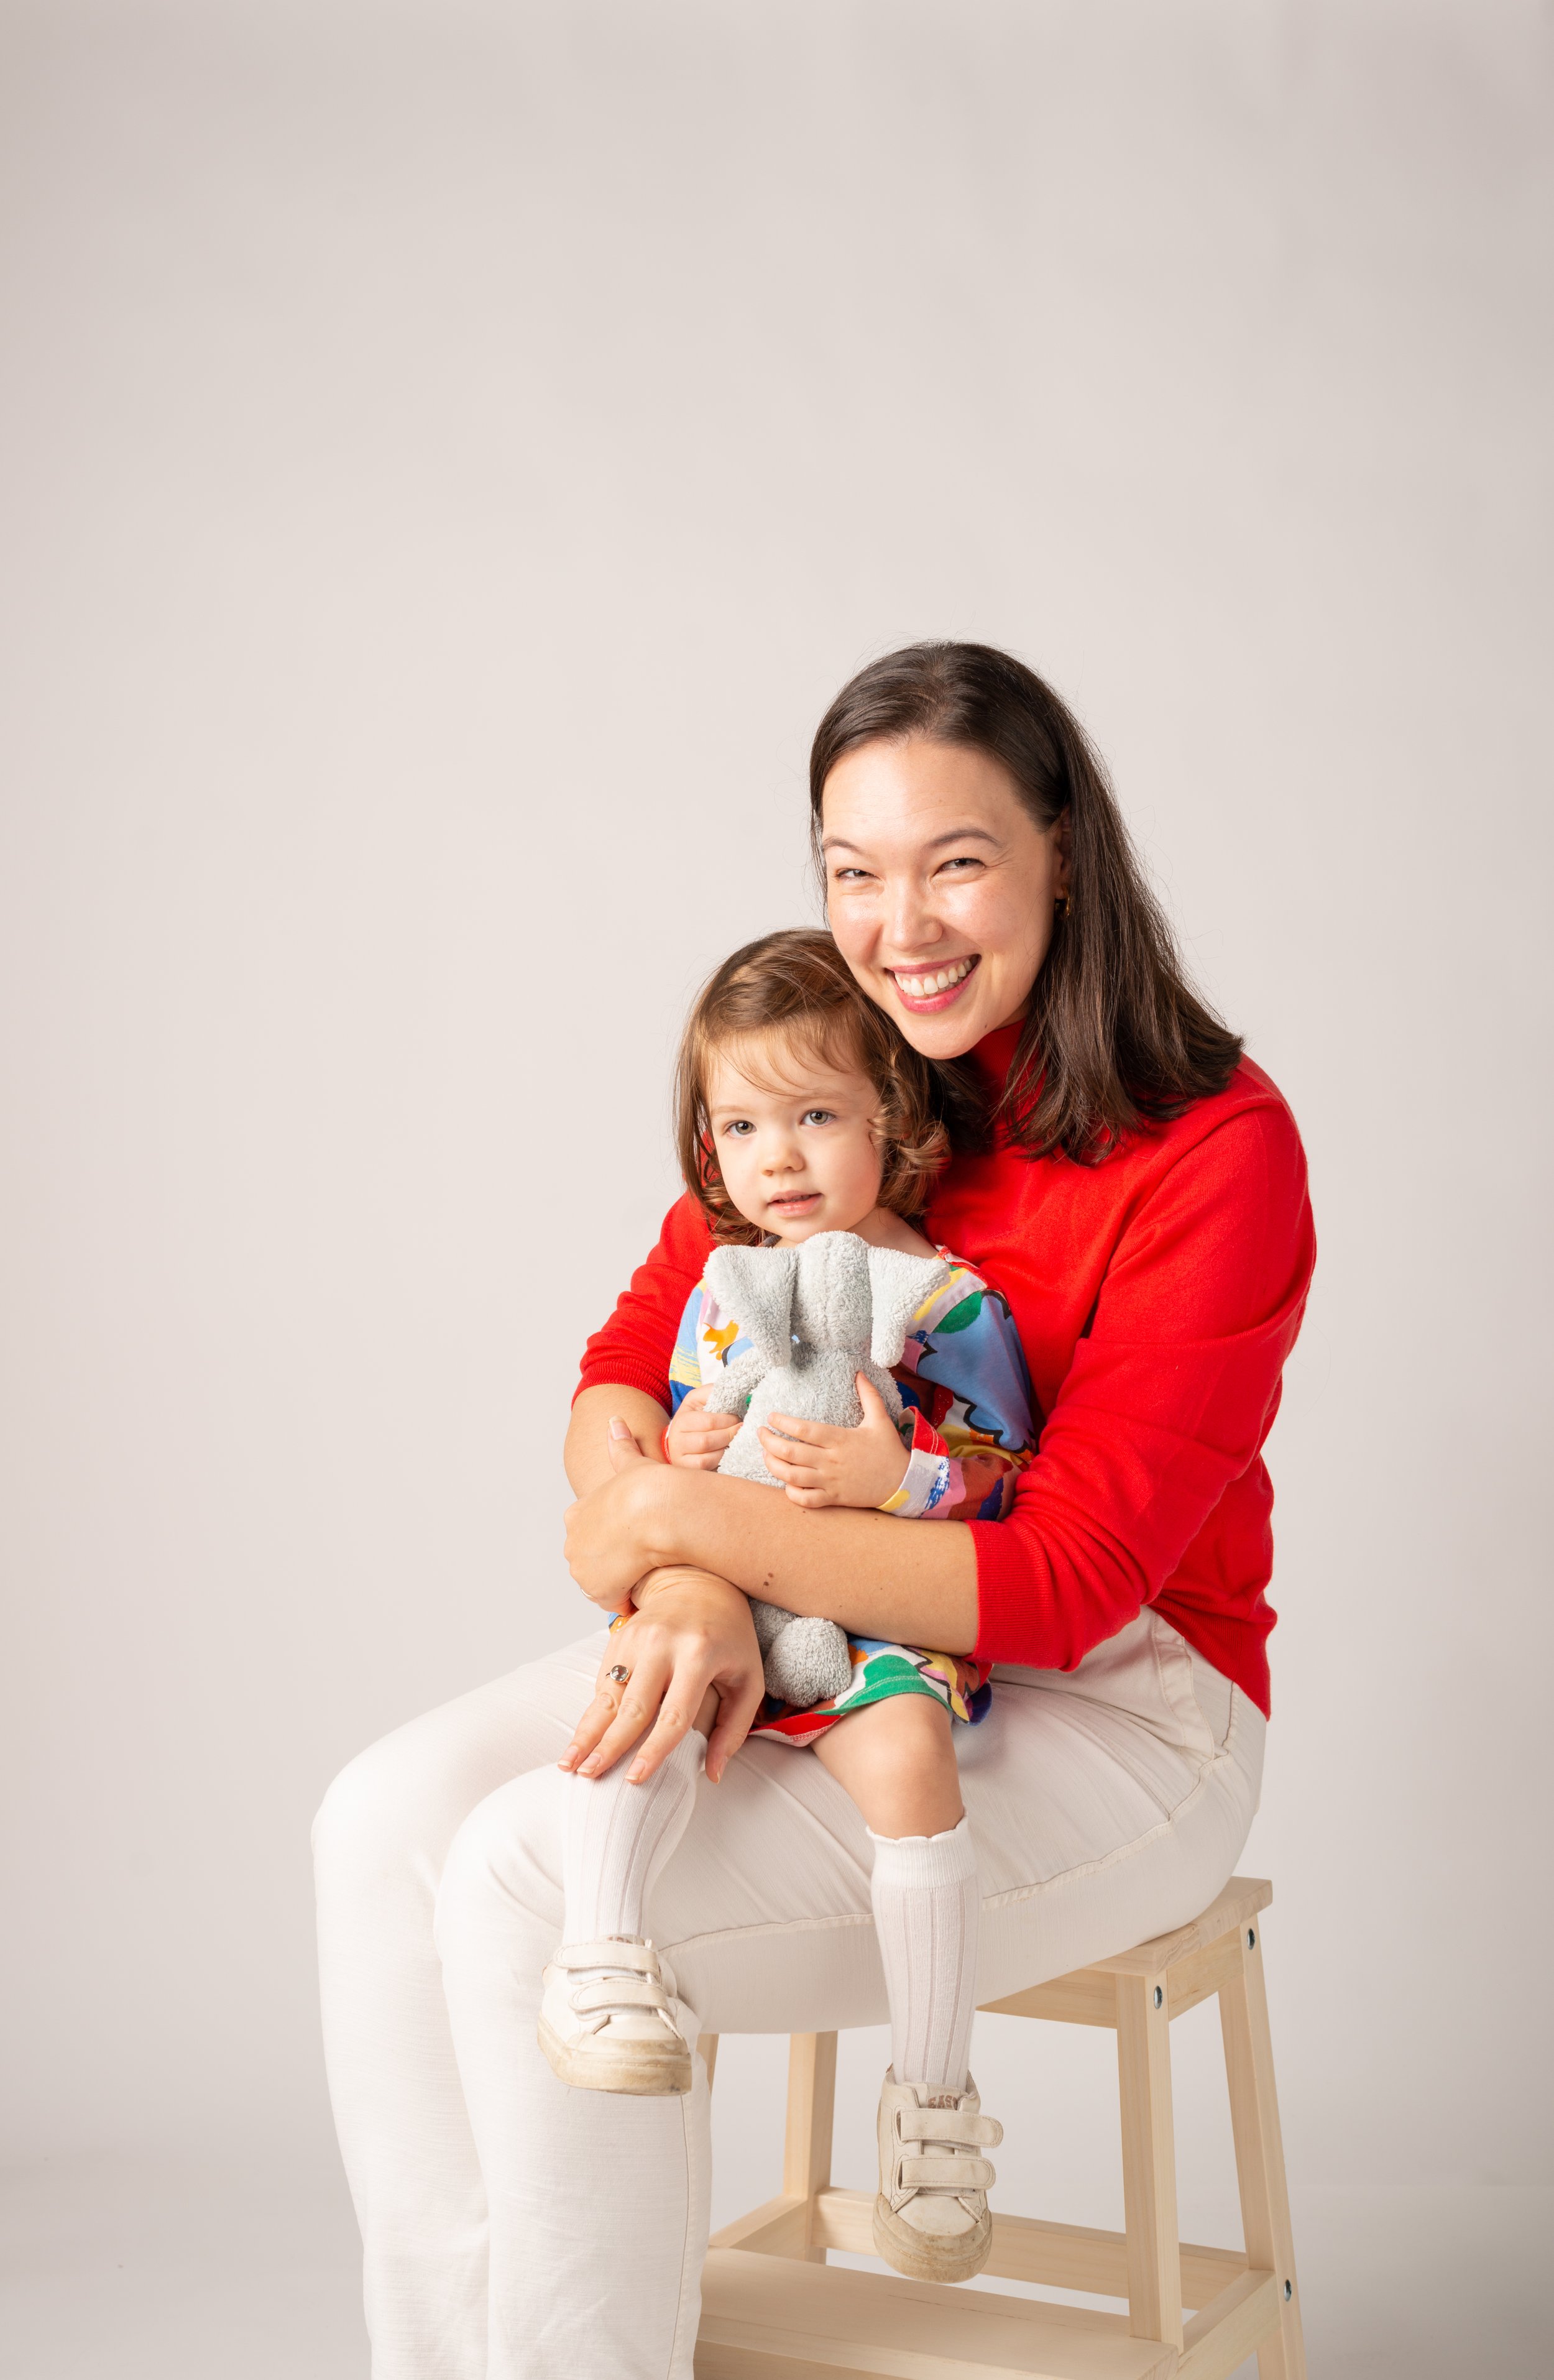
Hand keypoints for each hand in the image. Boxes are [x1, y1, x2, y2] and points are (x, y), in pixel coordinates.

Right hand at [557, 1570, 763, 1783]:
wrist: (700, 1583)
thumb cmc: (730, 1637)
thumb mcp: (748, 1679)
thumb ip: (734, 1729)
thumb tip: (714, 1774)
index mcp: (699, 1655)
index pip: (674, 1714)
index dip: (653, 1750)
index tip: (636, 1778)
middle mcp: (663, 1645)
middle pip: (632, 1707)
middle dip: (609, 1746)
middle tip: (591, 1777)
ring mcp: (636, 1639)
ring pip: (608, 1696)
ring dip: (587, 1733)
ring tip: (569, 1764)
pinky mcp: (620, 1638)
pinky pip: (603, 1683)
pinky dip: (590, 1714)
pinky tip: (578, 1739)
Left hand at [564, 1421, 679, 1607]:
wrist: (657, 1510)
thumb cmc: (649, 1487)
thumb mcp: (630, 1463)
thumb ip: (620, 1447)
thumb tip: (614, 1421)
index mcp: (576, 1515)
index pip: (588, 1535)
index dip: (612, 1538)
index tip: (633, 1537)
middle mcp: (573, 1543)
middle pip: (593, 1561)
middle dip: (614, 1562)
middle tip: (642, 1554)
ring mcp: (583, 1568)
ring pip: (602, 1582)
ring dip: (621, 1579)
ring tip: (646, 1567)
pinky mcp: (598, 1589)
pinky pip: (614, 1601)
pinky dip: (628, 1596)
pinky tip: (646, 1582)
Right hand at [664, 1383, 740, 1471]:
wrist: (679, 1439)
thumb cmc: (694, 1418)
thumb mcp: (698, 1400)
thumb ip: (712, 1392)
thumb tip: (730, 1389)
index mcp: (681, 1421)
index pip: (709, 1422)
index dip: (729, 1420)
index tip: (738, 1418)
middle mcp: (677, 1441)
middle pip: (708, 1441)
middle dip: (729, 1435)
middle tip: (741, 1430)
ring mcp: (681, 1459)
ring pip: (708, 1458)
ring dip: (727, 1450)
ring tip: (735, 1442)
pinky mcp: (689, 1471)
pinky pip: (708, 1469)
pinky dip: (721, 1461)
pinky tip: (728, 1453)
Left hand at [758, 1374, 910, 1509]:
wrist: (903, 1482)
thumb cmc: (889, 1450)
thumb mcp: (880, 1419)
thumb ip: (868, 1394)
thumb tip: (859, 1372)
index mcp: (840, 1439)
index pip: (803, 1430)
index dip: (783, 1423)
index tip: (771, 1416)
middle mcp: (831, 1461)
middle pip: (791, 1453)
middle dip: (769, 1442)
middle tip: (760, 1433)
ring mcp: (831, 1482)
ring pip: (792, 1477)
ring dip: (773, 1466)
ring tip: (765, 1455)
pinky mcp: (833, 1498)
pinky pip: (805, 1500)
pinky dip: (791, 1493)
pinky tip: (785, 1482)